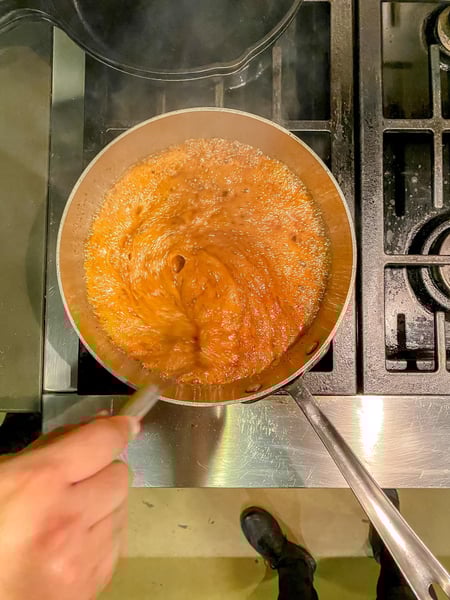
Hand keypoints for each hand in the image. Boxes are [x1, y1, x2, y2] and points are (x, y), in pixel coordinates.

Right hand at [0, 415, 138, 599]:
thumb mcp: (2, 474)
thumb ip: (51, 446)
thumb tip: (97, 424)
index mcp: (39, 483)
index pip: (104, 441)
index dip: (117, 428)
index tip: (124, 425)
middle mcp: (67, 518)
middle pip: (120, 474)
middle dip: (102, 472)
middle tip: (75, 482)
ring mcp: (81, 557)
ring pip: (122, 508)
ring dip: (103, 505)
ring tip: (68, 516)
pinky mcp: (89, 585)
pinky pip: (116, 544)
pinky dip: (101, 537)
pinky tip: (71, 543)